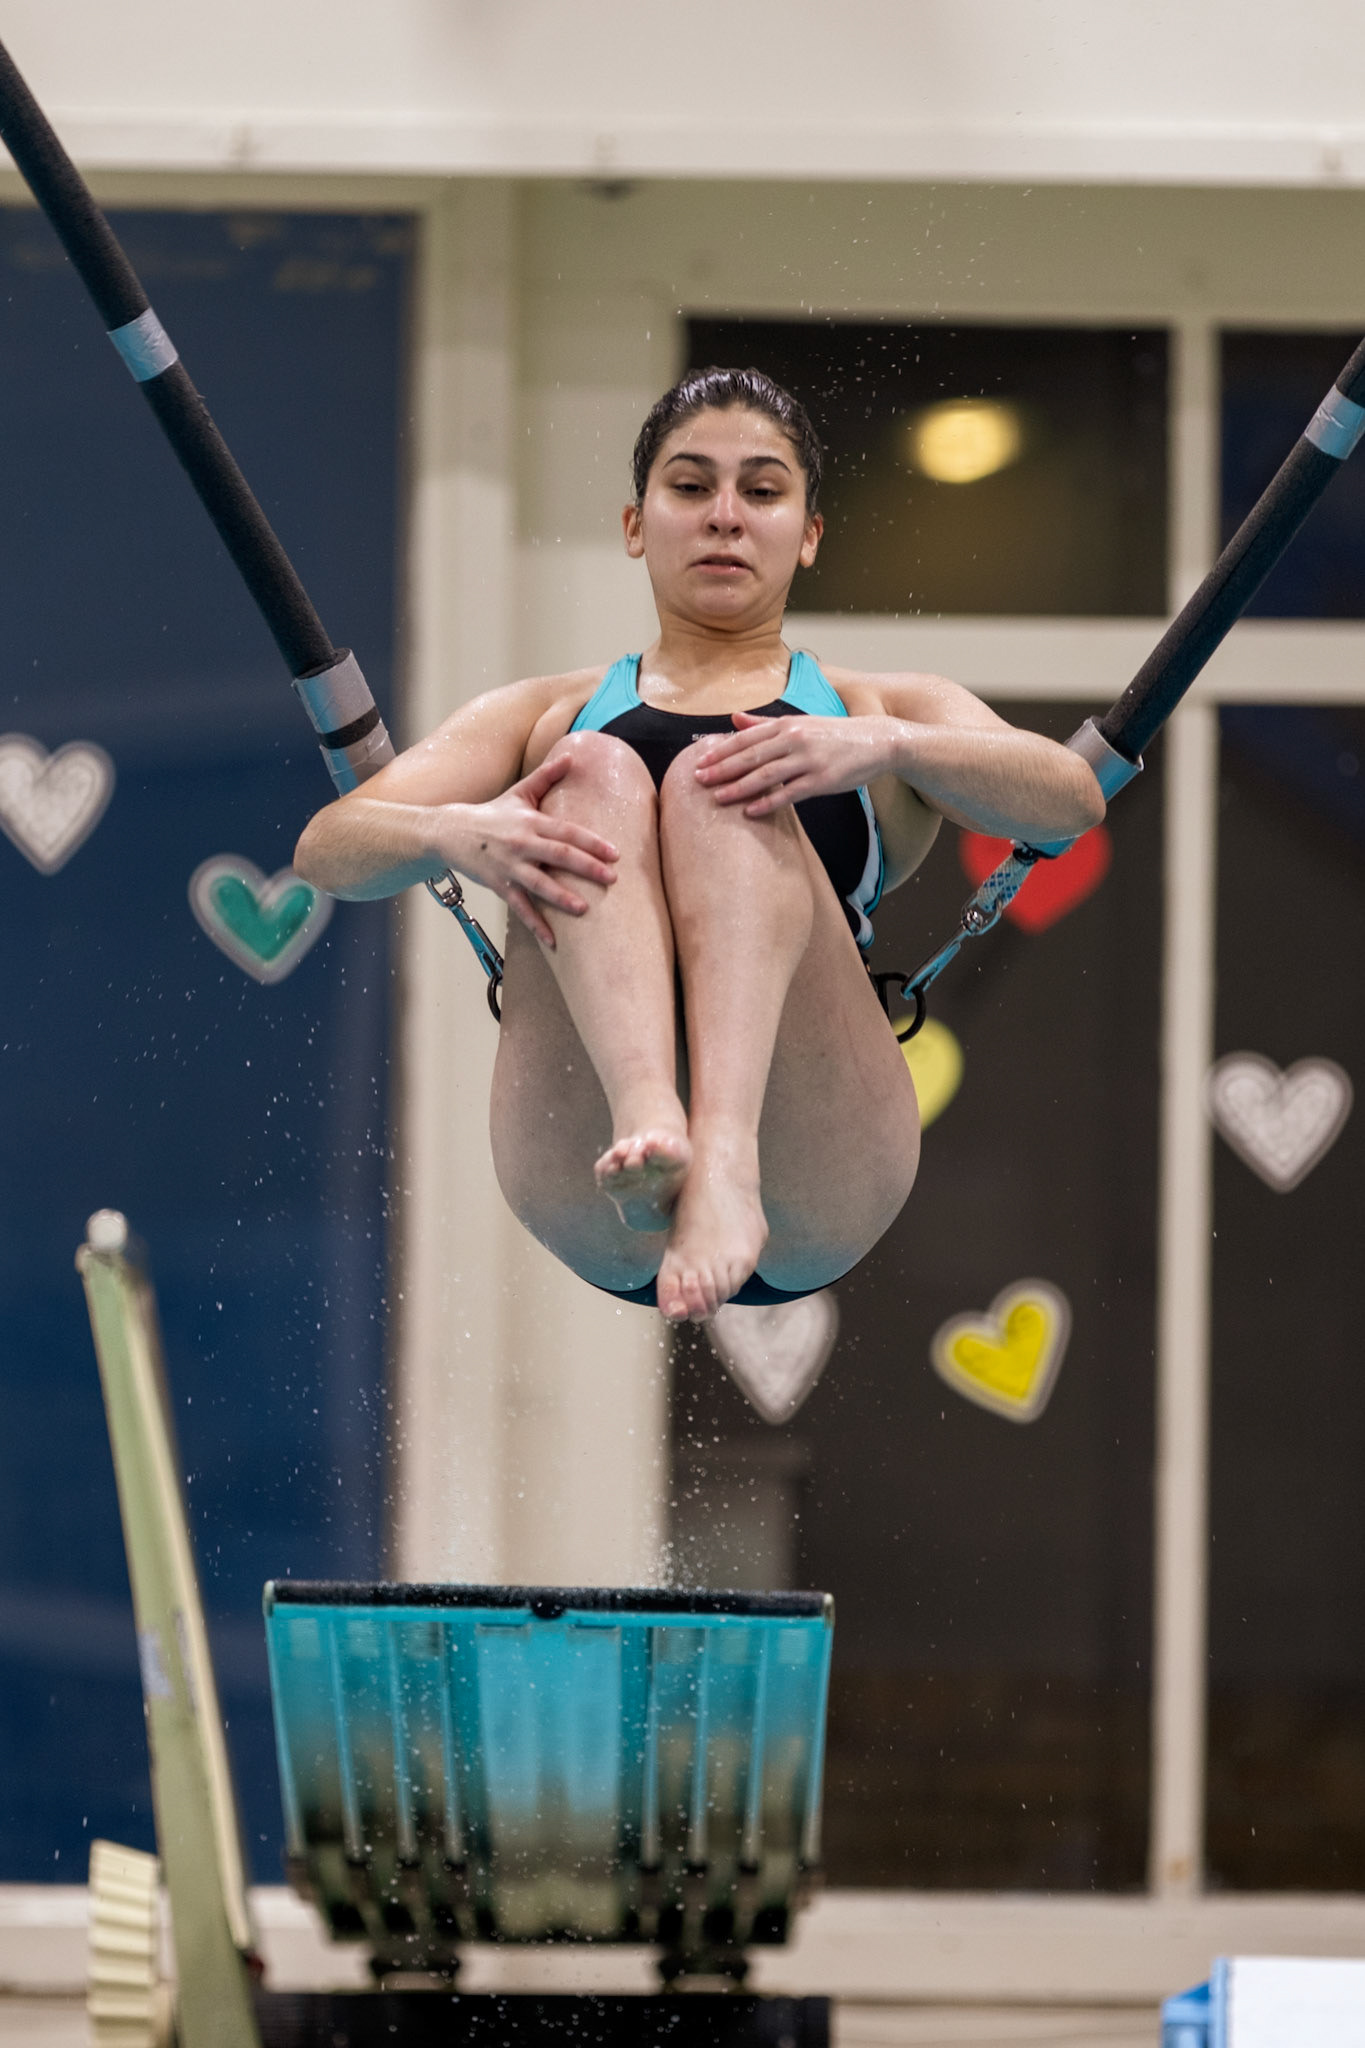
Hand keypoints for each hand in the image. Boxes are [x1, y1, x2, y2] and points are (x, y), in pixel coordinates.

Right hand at [436, 755, 617, 944]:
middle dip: (586, 867)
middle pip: (558, 855)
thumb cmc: (492, 813)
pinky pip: (519, 908)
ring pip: (538, 883)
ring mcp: (509, 866)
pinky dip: (536, 925)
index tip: (614, 853)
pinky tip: (553, 941)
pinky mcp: (498, 884)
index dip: (591, 842)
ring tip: (584, 909)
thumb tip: (571, 757)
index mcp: (531, 821)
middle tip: (611, 878)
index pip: (567, 831)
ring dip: (561, 898)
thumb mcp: (519, 792)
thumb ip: (546, 776)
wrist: (450, 831)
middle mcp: (521, 843)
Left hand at [692, 711, 898, 814]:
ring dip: (740, 787)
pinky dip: (769, 802)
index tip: (699, 761)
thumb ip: (765, 724)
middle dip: (722, 768)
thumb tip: (734, 718)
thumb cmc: (834, 735)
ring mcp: (809, 760)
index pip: (746, 738)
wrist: (876, 741)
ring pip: (767, 774)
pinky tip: (751, 811)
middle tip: (699, 780)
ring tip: (718, 798)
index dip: (721, 750)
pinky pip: (790, 793)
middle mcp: (795, 739)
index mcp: (787, 725)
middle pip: (751, 756)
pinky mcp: (822, 780)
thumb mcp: (800, 723)